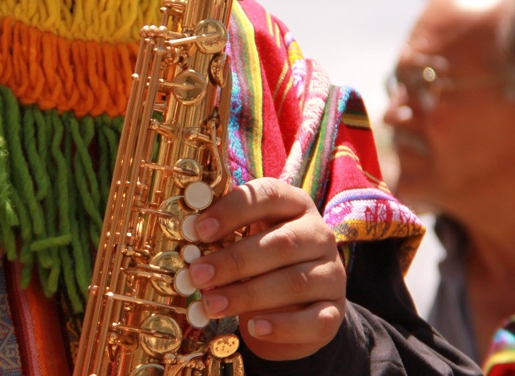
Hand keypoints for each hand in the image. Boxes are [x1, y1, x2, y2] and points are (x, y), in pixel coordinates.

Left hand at [188, 177, 345, 360]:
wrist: (299, 299)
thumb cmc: (262, 257)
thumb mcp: (246, 235)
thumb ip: (223, 232)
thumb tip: (187, 237)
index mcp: (294, 203)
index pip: (268, 195)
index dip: (233, 210)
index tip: (199, 229)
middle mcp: (319, 234)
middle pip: (281, 243)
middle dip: (233, 260)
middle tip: (197, 274)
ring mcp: (332, 274)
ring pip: (294, 283)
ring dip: (247, 295)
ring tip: (211, 304)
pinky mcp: (335, 312)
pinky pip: (313, 320)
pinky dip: (282, 326)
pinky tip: (253, 327)